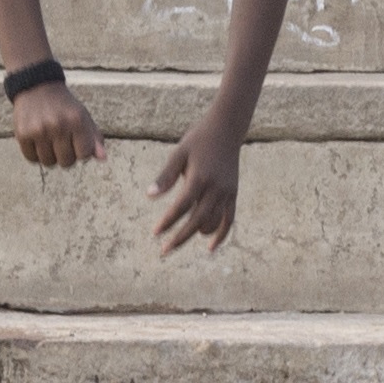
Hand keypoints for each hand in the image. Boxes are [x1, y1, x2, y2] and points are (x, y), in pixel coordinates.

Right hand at [11, 79, 101, 171]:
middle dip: (66, 156)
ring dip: (50, 157)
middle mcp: (58, 125)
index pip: (84, 155)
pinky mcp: (23, 134)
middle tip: (62, 143)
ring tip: (50, 142)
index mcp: (77, 120)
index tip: (76, 144)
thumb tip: (103, 158)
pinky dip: (35, 155)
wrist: (37, 86)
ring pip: (48, 162)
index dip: (81, 153)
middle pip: (66, 162)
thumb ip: (94, 138)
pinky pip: (32, 159)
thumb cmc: (64, 106)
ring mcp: (39, 130)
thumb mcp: (83, 116)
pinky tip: (38, 143)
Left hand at [150, 117, 242, 252]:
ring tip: (179, 240)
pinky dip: (221, 234)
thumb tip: (149, 195)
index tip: (155, 234)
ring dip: (196, 234)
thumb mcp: (179, 154)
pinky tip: (210, 248)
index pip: (182, 206)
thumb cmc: (198, 140)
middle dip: (180, 237)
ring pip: (213, 222)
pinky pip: (229, 219)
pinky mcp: (234, 194)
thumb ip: (166, 176)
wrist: (226, 130)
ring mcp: (227, 192)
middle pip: (197, 220)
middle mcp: (216, 188)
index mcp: (200, 177)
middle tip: (164, 251)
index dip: (168, 221)